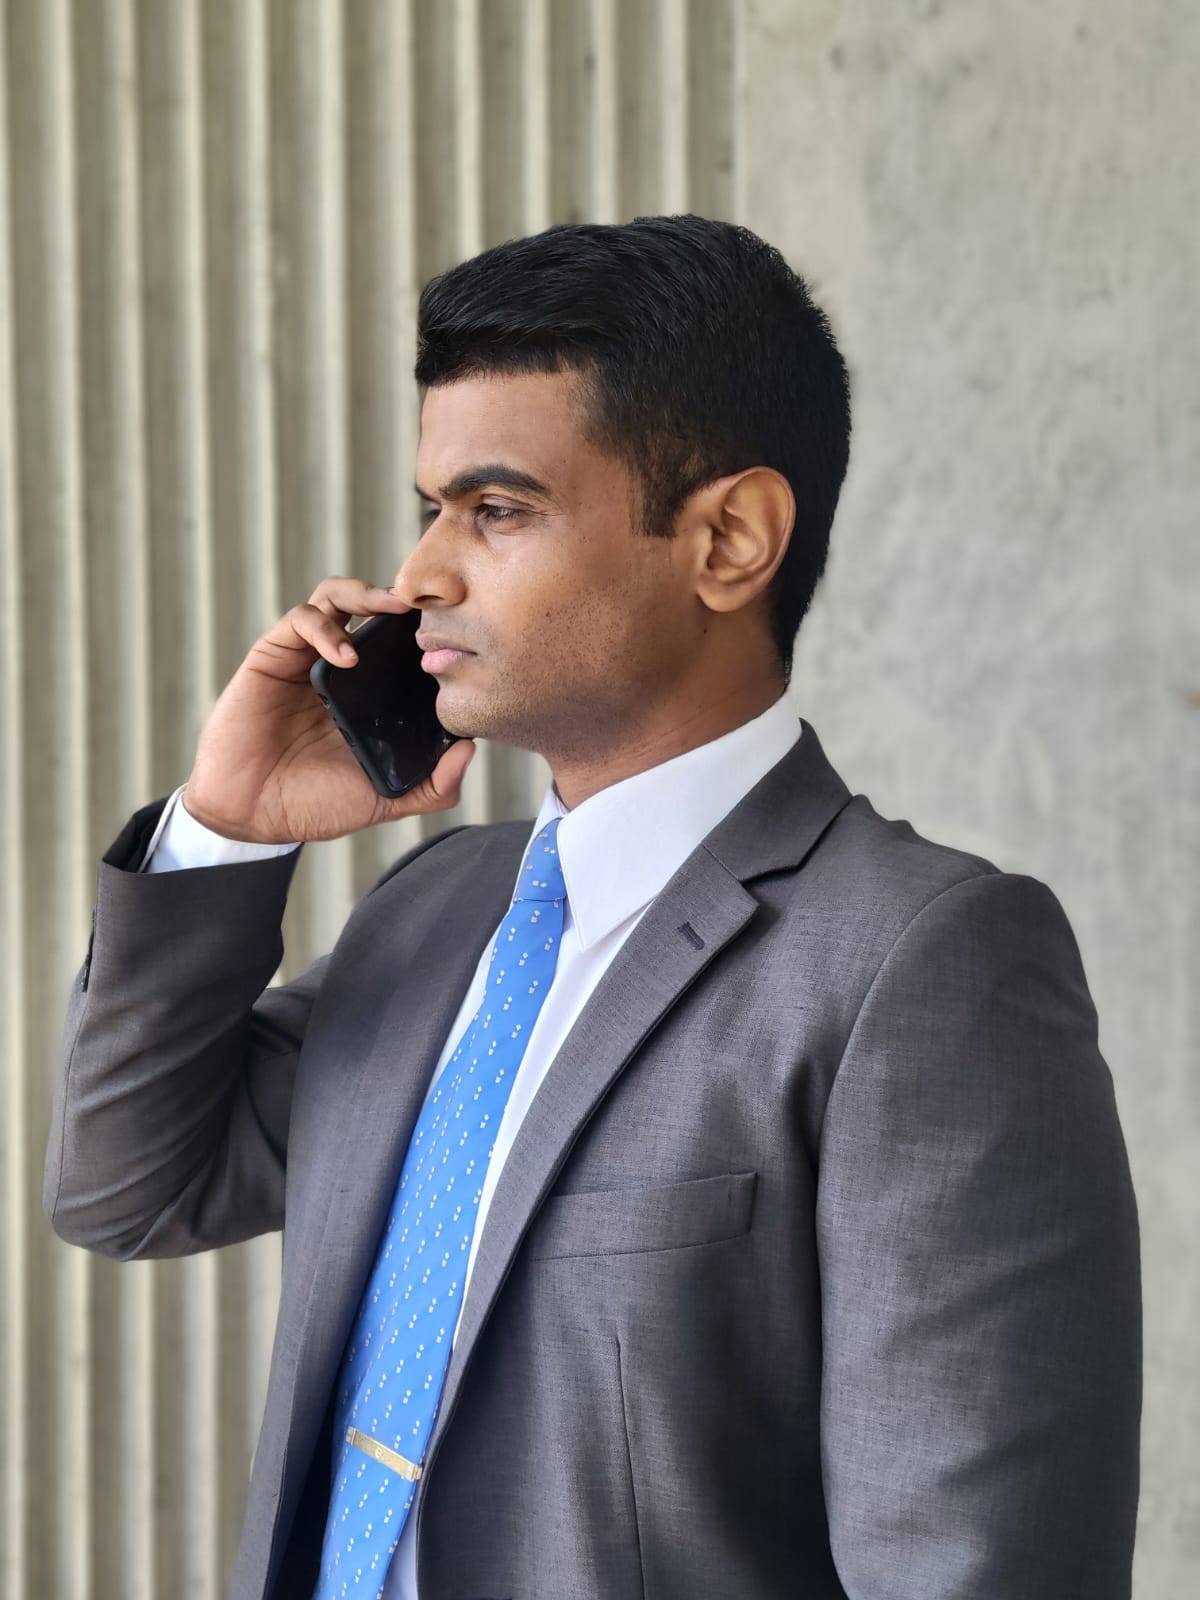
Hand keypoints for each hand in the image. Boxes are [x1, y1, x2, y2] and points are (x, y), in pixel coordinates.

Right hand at [180, 577, 475, 842]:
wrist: (253, 814)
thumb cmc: (315, 805)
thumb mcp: (386, 799)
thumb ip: (433, 786)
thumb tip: (472, 750)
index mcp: (369, 694)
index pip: (402, 646)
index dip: (426, 632)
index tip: (455, 634)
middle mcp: (341, 669)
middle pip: (373, 609)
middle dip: (402, 598)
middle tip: (429, 605)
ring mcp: (306, 658)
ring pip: (336, 598)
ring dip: (366, 594)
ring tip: (392, 608)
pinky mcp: (273, 656)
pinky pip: (301, 620)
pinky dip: (326, 628)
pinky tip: (345, 655)